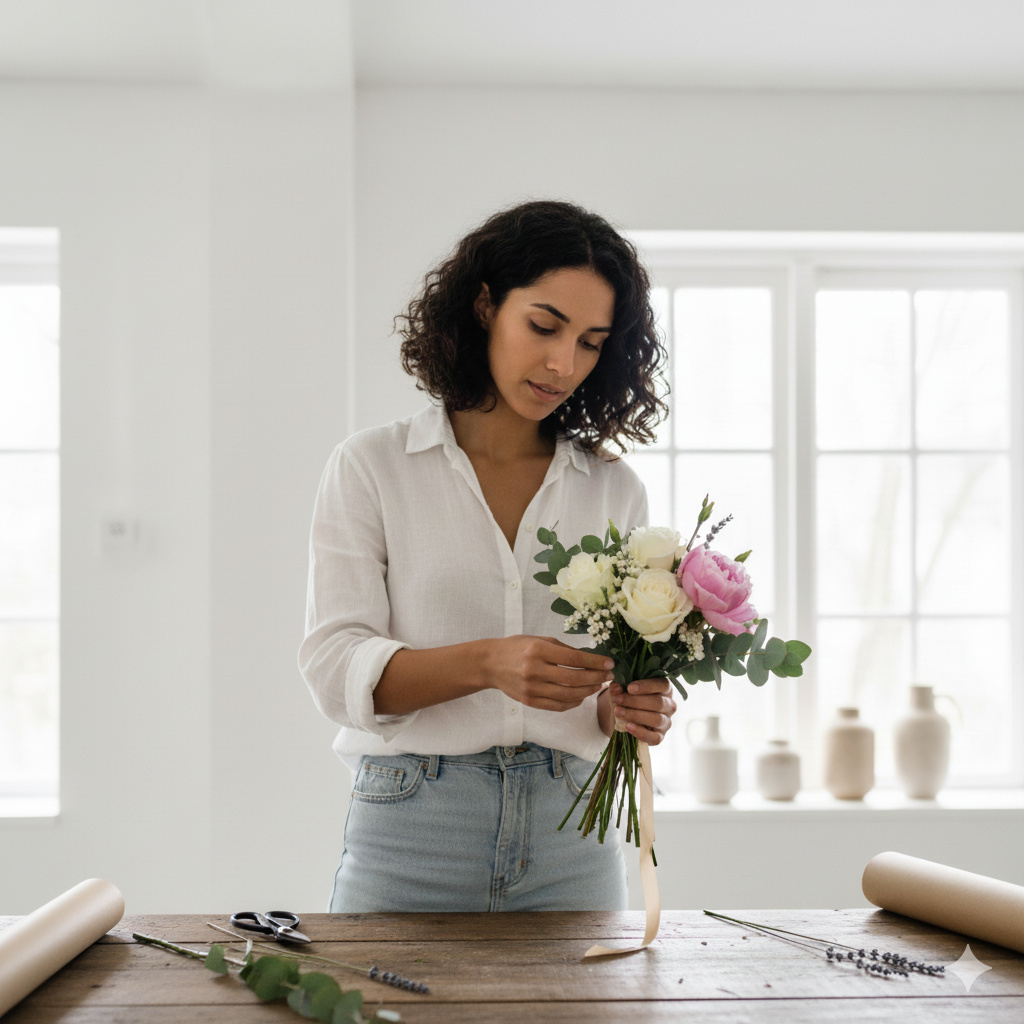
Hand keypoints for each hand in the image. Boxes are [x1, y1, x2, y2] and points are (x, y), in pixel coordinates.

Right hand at [484, 635, 614, 711]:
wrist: (490, 664)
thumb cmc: (517, 648)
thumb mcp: (539, 640)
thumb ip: (564, 649)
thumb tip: (591, 658)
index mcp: (538, 650)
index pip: (574, 658)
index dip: (595, 662)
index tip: (609, 663)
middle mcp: (534, 670)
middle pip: (573, 679)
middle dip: (596, 678)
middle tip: (609, 676)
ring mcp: (531, 688)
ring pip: (567, 695)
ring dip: (587, 692)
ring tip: (598, 686)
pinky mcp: (529, 701)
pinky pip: (557, 706)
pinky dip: (573, 703)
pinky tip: (582, 696)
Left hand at [599, 678, 676, 743]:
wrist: (625, 715)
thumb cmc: (628, 696)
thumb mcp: (624, 688)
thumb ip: (620, 686)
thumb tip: (615, 688)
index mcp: (665, 689)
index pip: (663, 684)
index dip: (647, 686)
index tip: (629, 688)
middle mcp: (669, 705)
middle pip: (658, 702)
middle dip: (636, 701)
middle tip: (618, 699)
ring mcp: (666, 722)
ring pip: (656, 719)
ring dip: (635, 715)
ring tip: (618, 712)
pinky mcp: (660, 736)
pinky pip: (654, 737)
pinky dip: (640, 732)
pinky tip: (628, 726)